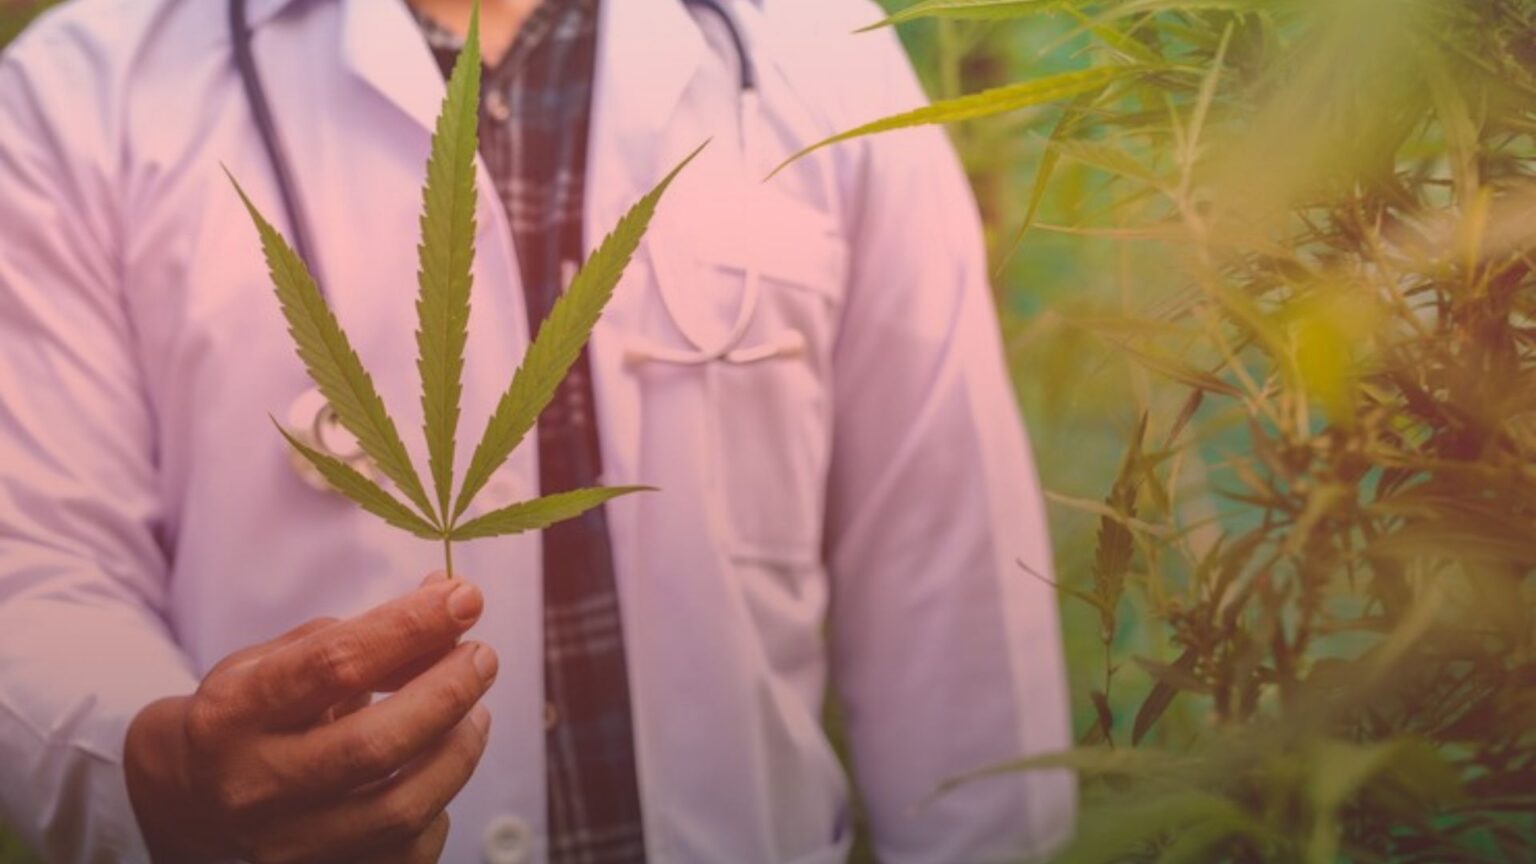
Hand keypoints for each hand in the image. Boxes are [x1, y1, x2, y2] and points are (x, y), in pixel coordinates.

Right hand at [124, 574, 497, 863]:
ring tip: (474, 713)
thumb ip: (359, 634)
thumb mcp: (276, 660)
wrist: (186, 803)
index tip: (465, 597)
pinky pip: (407, 853)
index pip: (333, 664)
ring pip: (400, 809)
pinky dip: (439, 808)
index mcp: (233, 714)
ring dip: (458, 751)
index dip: (409, 627)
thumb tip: (449, 603)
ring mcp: (286, 846)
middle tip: (482, 658)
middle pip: (374, 746)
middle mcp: (253, 787)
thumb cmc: (249, 716)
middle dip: (447, 693)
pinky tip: (436, 773)